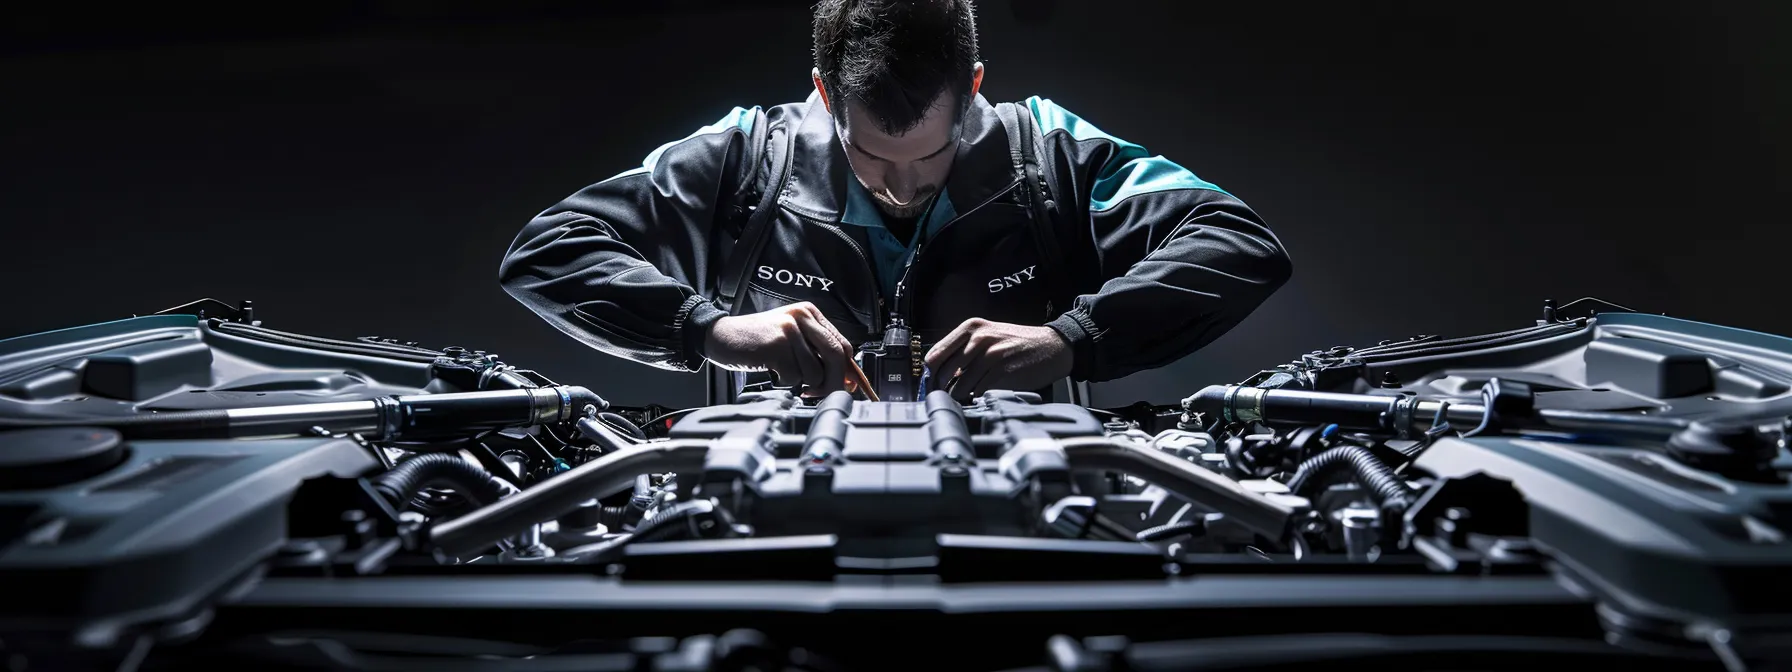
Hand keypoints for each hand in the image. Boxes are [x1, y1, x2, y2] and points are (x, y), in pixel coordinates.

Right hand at [703, 302, 855, 396]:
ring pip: (815, 371)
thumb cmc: (756, 340)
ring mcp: (789, 330)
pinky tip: (773, 370)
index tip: (849, 387)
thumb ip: (815, 351)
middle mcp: (802, 317)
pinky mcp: (776, 345)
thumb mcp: (790, 337)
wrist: (721, 335)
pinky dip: (785, 380)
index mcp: (810, 313)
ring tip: (787, 374)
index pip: (842, 343)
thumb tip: (844, 377)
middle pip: (835, 356)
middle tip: (821, 394)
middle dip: (834, 382)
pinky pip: (794, 376)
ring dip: (803, 382)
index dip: (849, 369)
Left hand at [924, 318, 1073, 401]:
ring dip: (961, 396)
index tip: (933, 385)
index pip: (935, 354)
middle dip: (942, 388)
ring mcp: (991, 354)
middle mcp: (979, 338)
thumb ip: (965, 350)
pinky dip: (977, 397)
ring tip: (966, 397)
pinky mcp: (1003, 370)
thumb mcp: (988, 336)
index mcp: (971, 328)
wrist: (1052, 347)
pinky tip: (982, 396)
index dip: (931, 373)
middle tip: (946, 397)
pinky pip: (979, 390)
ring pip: (960, 384)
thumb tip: (940, 373)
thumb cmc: (1018, 344)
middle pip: (944, 371)